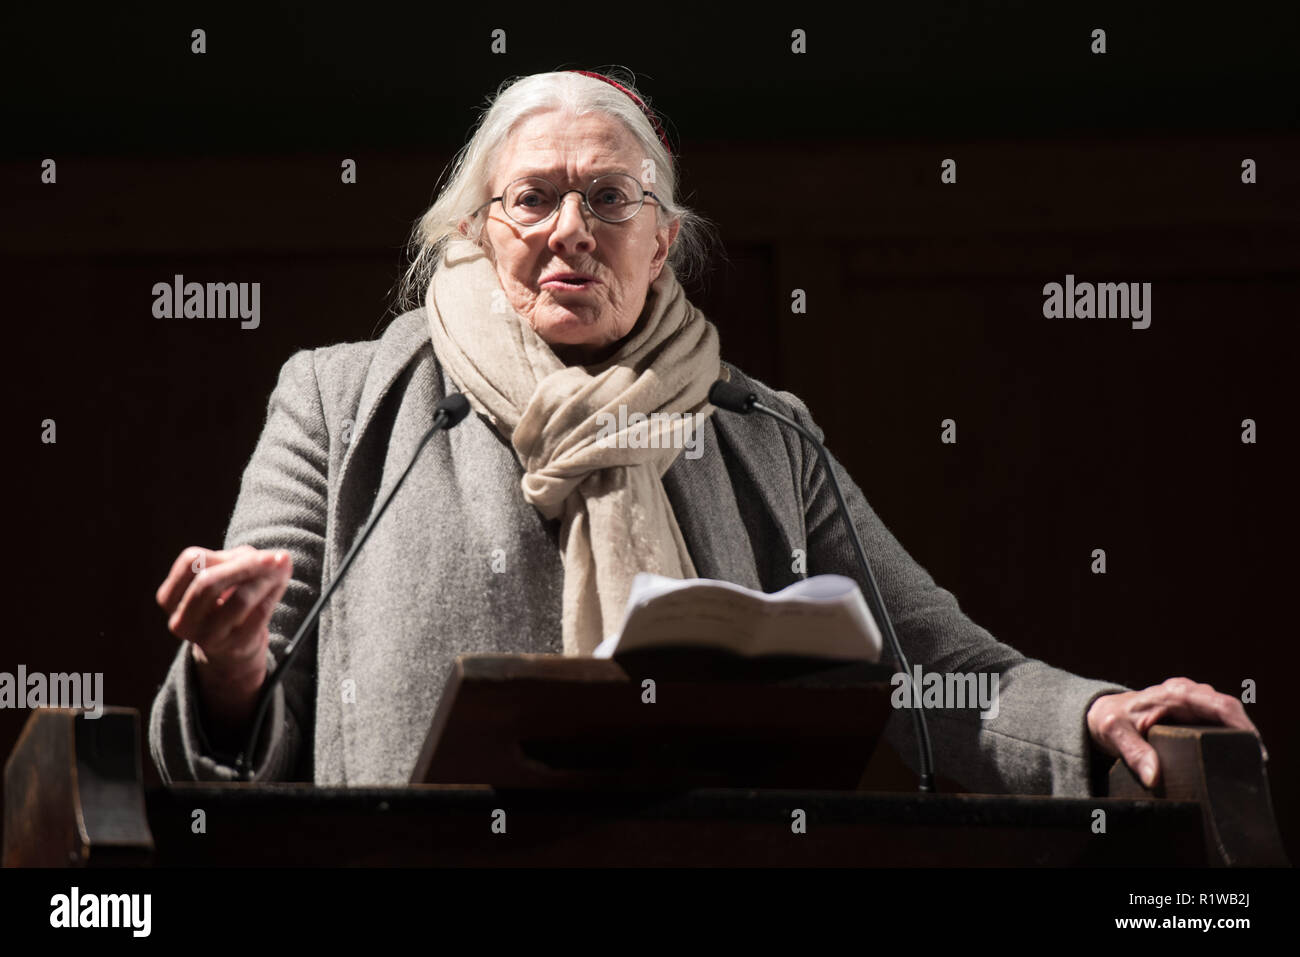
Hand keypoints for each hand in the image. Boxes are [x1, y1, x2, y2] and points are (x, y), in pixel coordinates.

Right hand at [156, 545, 292, 734]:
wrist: (232, 647)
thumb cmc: (227, 600)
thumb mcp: (226, 576)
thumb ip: (245, 560)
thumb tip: (280, 558)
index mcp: (170, 597)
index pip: (190, 563)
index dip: (223, 554)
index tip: (253, 552)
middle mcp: (182, 620)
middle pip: (209, 581)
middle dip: (247, 565)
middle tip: (275, 558)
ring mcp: (206, 637)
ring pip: (239, 600)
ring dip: (266, 580)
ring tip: (281, 570)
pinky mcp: (234, 647)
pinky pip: (260, 614)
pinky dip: (274, 594)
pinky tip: (280, 586)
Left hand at [1086, 677, 1263, 788]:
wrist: (1105, 712)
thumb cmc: (1111, 719)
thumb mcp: (1115, 734)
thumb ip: (1133, 753)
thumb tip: (1153, 776)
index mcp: (1174, 693)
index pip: (1219, 705)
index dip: (1242, 726)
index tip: (1254, 749)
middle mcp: (1189, 693)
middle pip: (1230, 711)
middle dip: (1246, 734)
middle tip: (1255, 763)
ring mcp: (1194, 702)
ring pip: (1228, 716)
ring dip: (1239, 737)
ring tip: (1249, 763)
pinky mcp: (1195, 713)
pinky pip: (1220, 722)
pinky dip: (1230, 737)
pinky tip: (1236, 756)